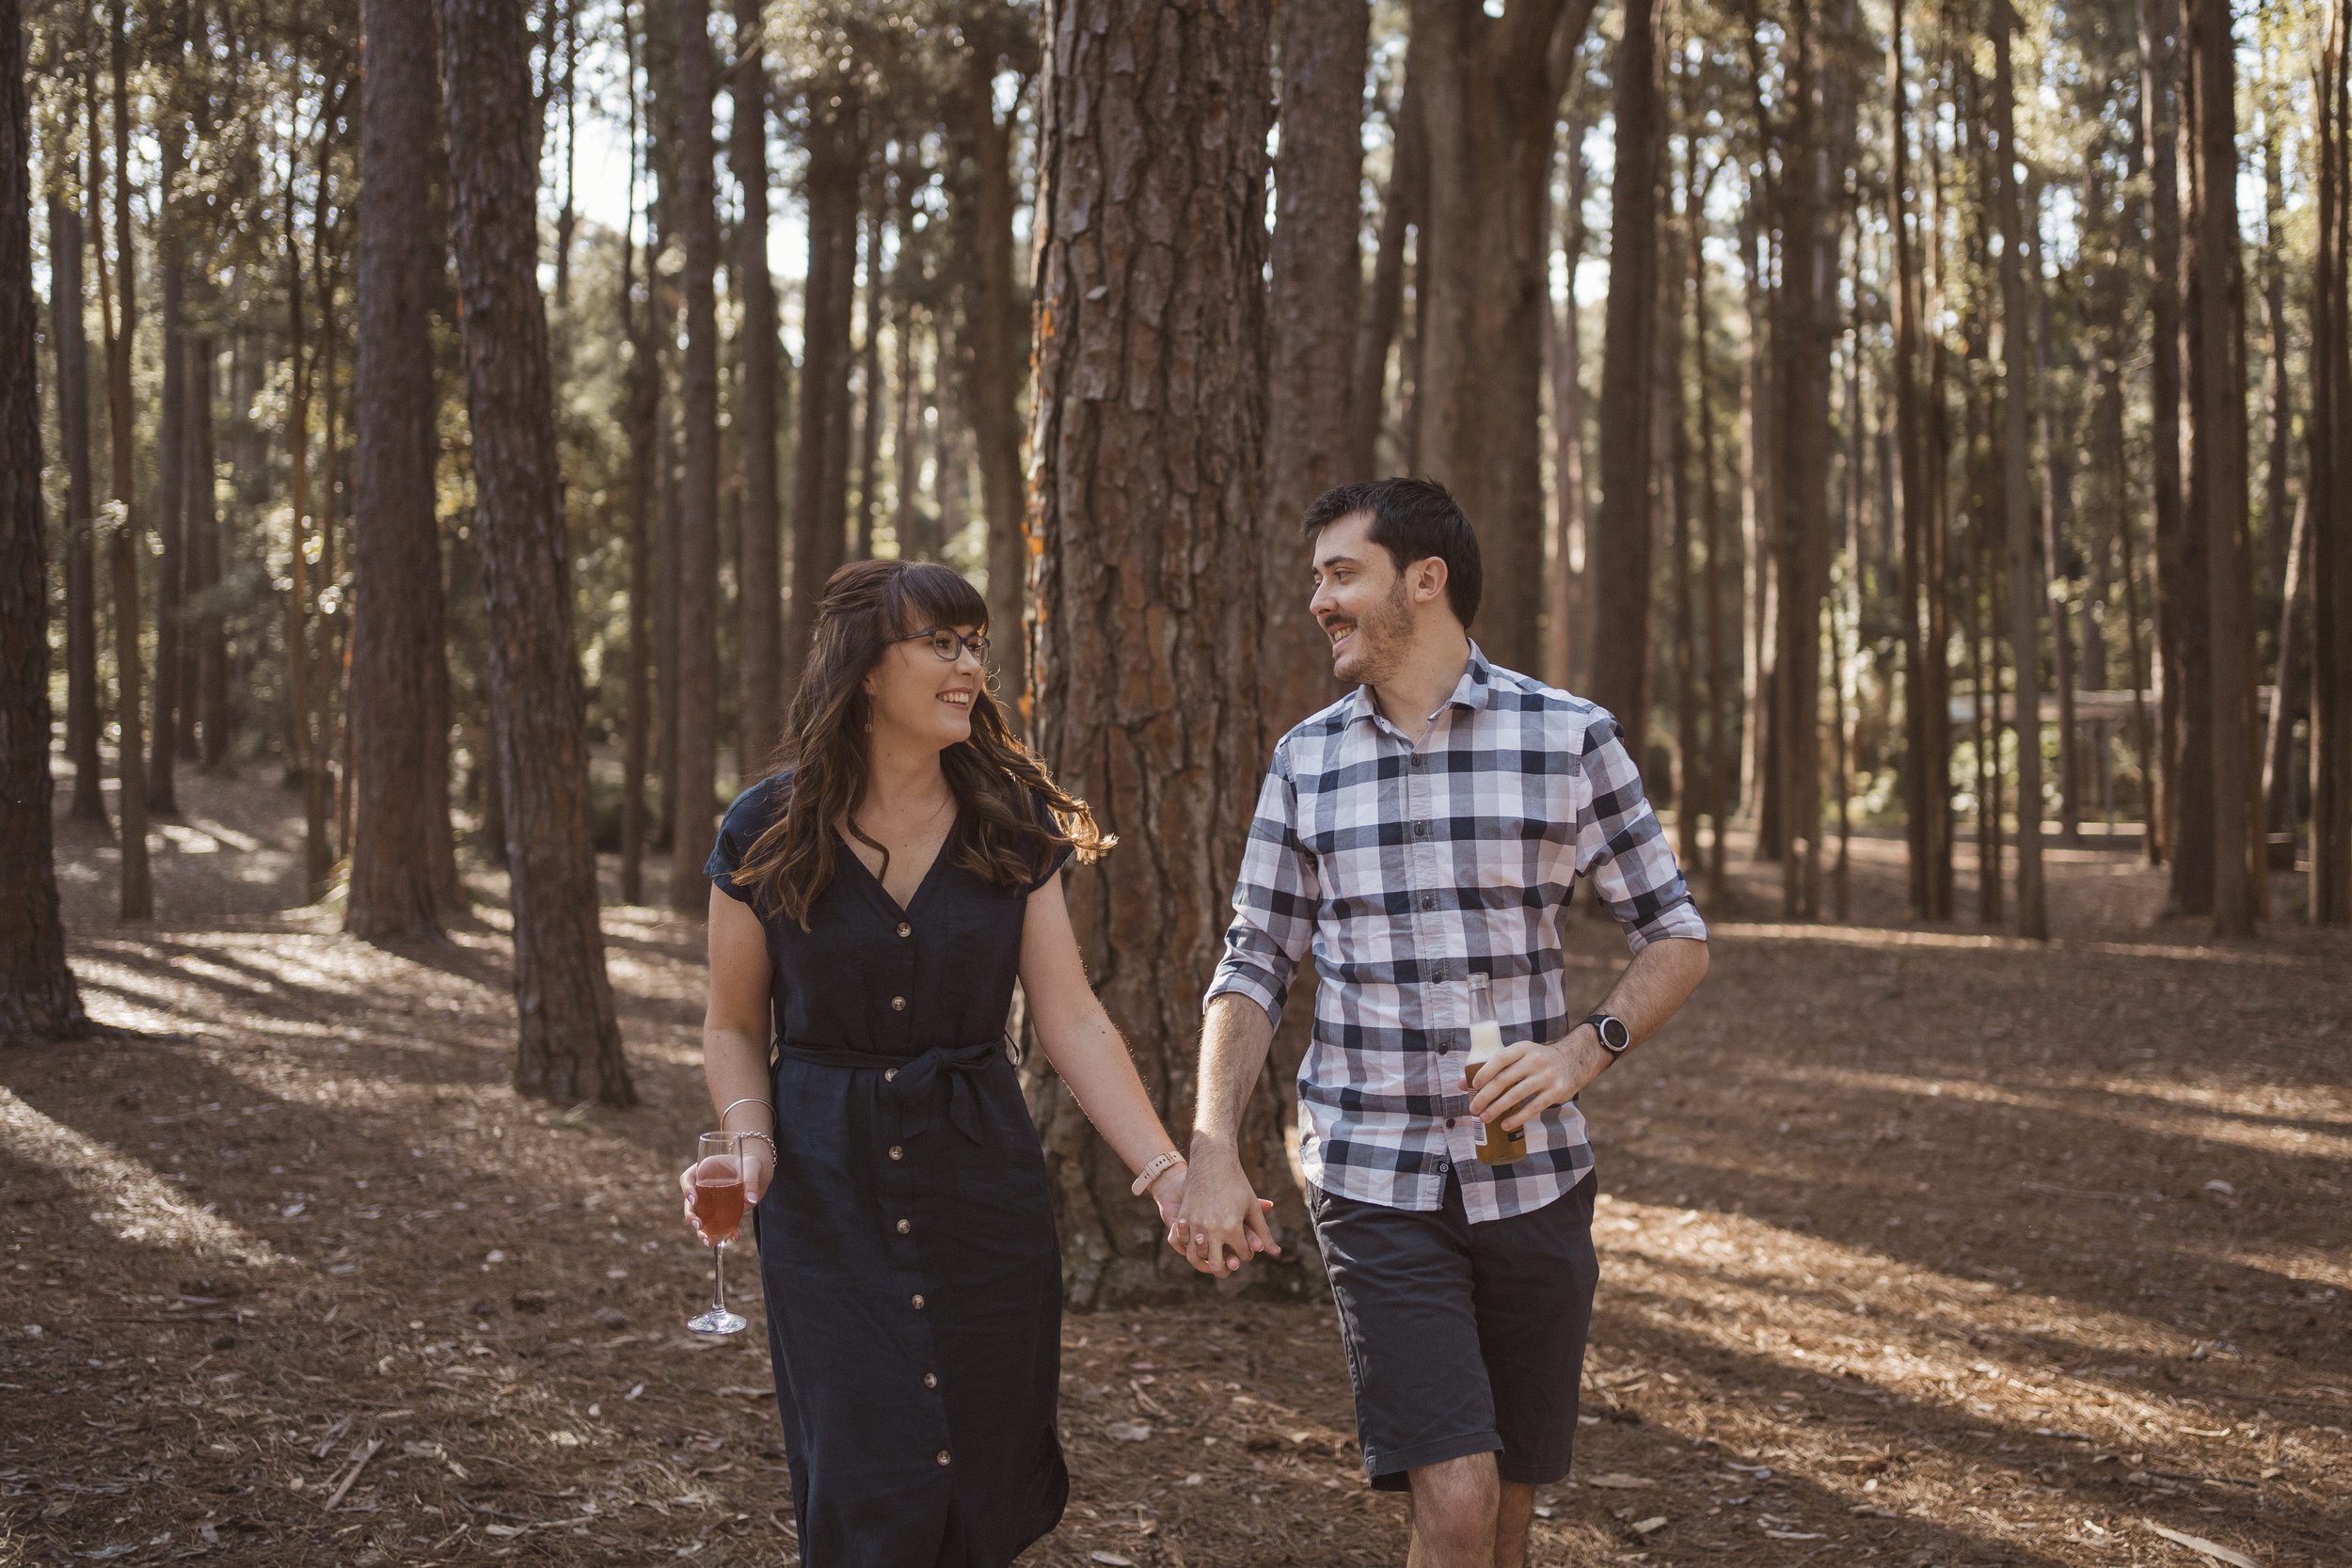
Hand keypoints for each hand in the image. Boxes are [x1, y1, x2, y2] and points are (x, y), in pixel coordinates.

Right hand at [677, 1142, 774, 1246]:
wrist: (762, 1173)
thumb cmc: (754, 1162)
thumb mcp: (753, 1167)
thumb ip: (751, 1181)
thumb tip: (751, 1200)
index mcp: (704, 1170)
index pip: (687, 1179)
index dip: (687, 1189)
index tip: (694, 1199)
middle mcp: (703, 1187)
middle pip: (690, 1203)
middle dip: (692, 1216)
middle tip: (698, 1225)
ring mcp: (711, 1202)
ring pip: (701, 1218)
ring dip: (703, 1232)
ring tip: (709, 1242)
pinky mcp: (722, 1212)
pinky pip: (718, 1225)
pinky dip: (724, 1233)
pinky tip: (734, 1236)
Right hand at [1168, 1140, 1280, 1277]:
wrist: (1212, 1161)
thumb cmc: (1236, 1183)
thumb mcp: (1252, 1207)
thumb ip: (1263, 1232)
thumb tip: (1276, 1253)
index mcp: (1232, 1227)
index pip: (1242, 1254)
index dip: (1247, 1253)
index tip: (1248, 1248)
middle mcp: (1212, 1229)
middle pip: (1216, 1264)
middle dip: (1225, 1269)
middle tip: (1229, 1268)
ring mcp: (1195, 1224)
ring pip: (1195, 1257)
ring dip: (1203, 1263)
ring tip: (1211, 1263)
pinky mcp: (1183, 1217)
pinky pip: (1181, 1242)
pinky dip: (1188, 1249)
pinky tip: (1197, 1248)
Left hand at [1465, 1028, 1609, 1133]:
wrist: (1574, 1061)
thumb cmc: (1537, 1061)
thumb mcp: (1520, 1056)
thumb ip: (1494, 1067)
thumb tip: (1462, 1083)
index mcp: (1523, 1048)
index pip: (1500, 1058)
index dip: (1484, 1071)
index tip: (1473, 1085)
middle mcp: (1535, 1060)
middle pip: (1505, 1079)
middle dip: (1486, 1096)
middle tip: (1473, 1108)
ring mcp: (1547, 1076)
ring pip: (1517, 1095)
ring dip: (1498, 1108)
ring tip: (1484, 1118)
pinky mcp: (1556, 1092)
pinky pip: (1534, 1107)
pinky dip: (1518, 1117)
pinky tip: (1506, 1125)